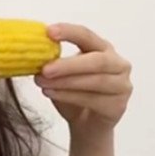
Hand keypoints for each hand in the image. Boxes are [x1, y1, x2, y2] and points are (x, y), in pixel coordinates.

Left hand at [34, 23, 132, 139]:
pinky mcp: (118, 106)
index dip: (69, 32)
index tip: (48, 32)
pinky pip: (94, 99)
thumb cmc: (74, 92)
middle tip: (44, 69)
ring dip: (65, 82)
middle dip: (68, 65)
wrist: (87, 123)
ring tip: (42, 83)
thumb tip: (32, 54)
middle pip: (96, 60)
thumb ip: (53, 62)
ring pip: (95, 81)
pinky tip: (52, 94)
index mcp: (102, 47)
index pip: (86, 35)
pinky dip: (69, 96)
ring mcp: (122, 85)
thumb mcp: (62, 73)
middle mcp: (118, 63)